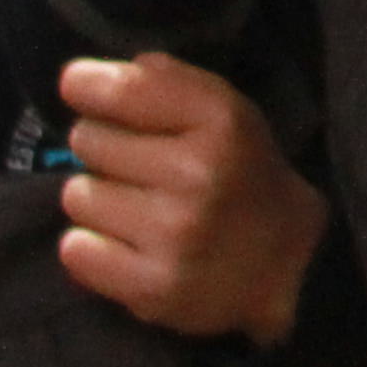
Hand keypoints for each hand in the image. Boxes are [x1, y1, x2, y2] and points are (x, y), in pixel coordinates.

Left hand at [54, 55, 329, 345]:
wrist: (291, 264)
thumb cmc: (243, 175)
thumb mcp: (225, 111)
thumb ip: (162, 82)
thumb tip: (81, 78)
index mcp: (221, 121)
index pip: (118, 89)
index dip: (88, 86)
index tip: (81, 89)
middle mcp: (198, 174)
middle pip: (87, 140)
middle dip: (104, 149)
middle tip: (137, 168)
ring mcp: (175, 235)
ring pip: (77, 195)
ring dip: (99, 202)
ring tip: (135, 211)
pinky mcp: (154, 288)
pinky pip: (75, 250)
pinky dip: (92, 248)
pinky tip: (126, 246)